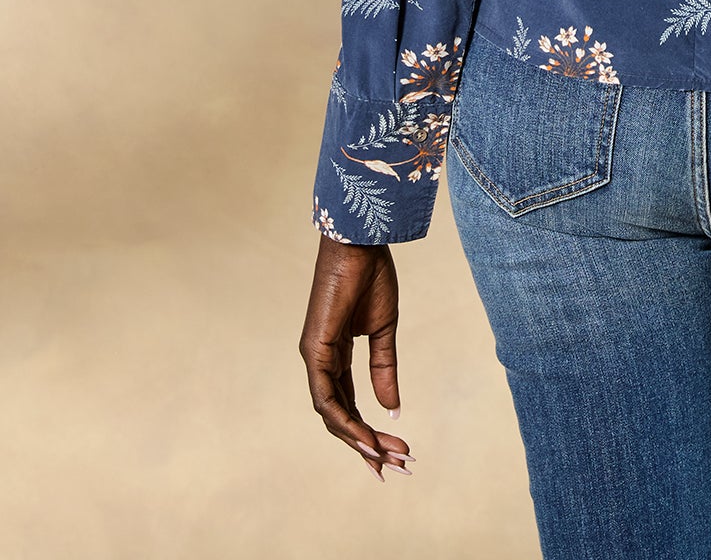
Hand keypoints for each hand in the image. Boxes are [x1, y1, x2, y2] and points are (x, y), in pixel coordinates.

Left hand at [300, 234, 414, 480]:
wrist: (361, 244)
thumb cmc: (371, 277)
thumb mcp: (384, 331)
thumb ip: (385, 369)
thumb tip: (392, 409)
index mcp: (336, 355)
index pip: (348, 403)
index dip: (368, 430)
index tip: (395, 452)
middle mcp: (321, 361)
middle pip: (340, 416)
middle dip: (367, 444)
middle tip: (396, 466)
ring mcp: (314, 357)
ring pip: (332, 413)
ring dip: (358, 439)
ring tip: (385, 458)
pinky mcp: (315, 350)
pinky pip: (327, 397)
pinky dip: (345, 421)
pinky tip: (365, 437)